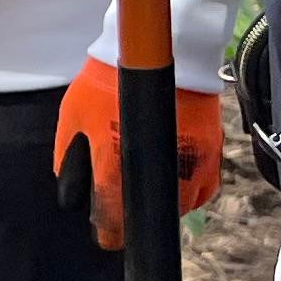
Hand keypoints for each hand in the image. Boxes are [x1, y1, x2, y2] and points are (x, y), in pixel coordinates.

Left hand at [54, 57, 221, 243]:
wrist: (167, 49)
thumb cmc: (110, 81)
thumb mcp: (74, 115)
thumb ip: (68, 160)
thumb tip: (71, 197)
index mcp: (117, 168)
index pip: (113, 225)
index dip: (106, 231)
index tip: (103, 230)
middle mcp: (158, 176)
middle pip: (146, 219)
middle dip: (132, 214)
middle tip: (122, 194)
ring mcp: (190, 169)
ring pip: (176, 209)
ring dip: (160, 202)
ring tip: (145, 177)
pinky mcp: (213, 158)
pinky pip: (199, 191)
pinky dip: (185, 188)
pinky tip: (169, 170)